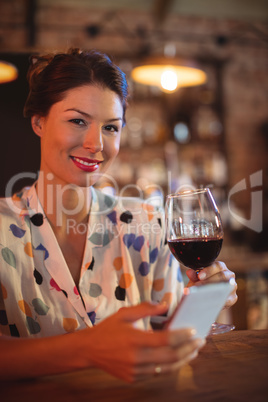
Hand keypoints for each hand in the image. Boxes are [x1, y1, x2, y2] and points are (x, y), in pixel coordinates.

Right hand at [80, 302, 204, 382]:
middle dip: (189, 349)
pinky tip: (176, 358)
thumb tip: (165, 305)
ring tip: (193, 351)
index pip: (165, 340)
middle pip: (170, 357)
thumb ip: (146, 308)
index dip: (182, 336)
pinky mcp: (134, 378)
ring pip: (166, 369)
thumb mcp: (124, 314)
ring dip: (183, 360)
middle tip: (200, 341)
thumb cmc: (108, 329)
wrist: (89, 350)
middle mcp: (136, 358)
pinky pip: (156, 373)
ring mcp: (135, 371)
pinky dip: (169, 366)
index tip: (193, 330)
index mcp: (134, 339)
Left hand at [186, 261, 237, 307]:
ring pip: (227, 287)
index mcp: (220, 267)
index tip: (199, 276)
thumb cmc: (201, 284)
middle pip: (223, 276)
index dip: (209, 270)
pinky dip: (219, 301)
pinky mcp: (233, 298)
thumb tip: (189, 272)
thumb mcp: (196, 279)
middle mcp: (229, 275)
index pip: (218, 266)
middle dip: (210, 281)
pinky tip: (210, 302)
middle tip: (198, 286)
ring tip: (203, 295)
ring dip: (214, 291)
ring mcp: (232, 286)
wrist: (204, 297)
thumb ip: (193, 275)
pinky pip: (228, 300)